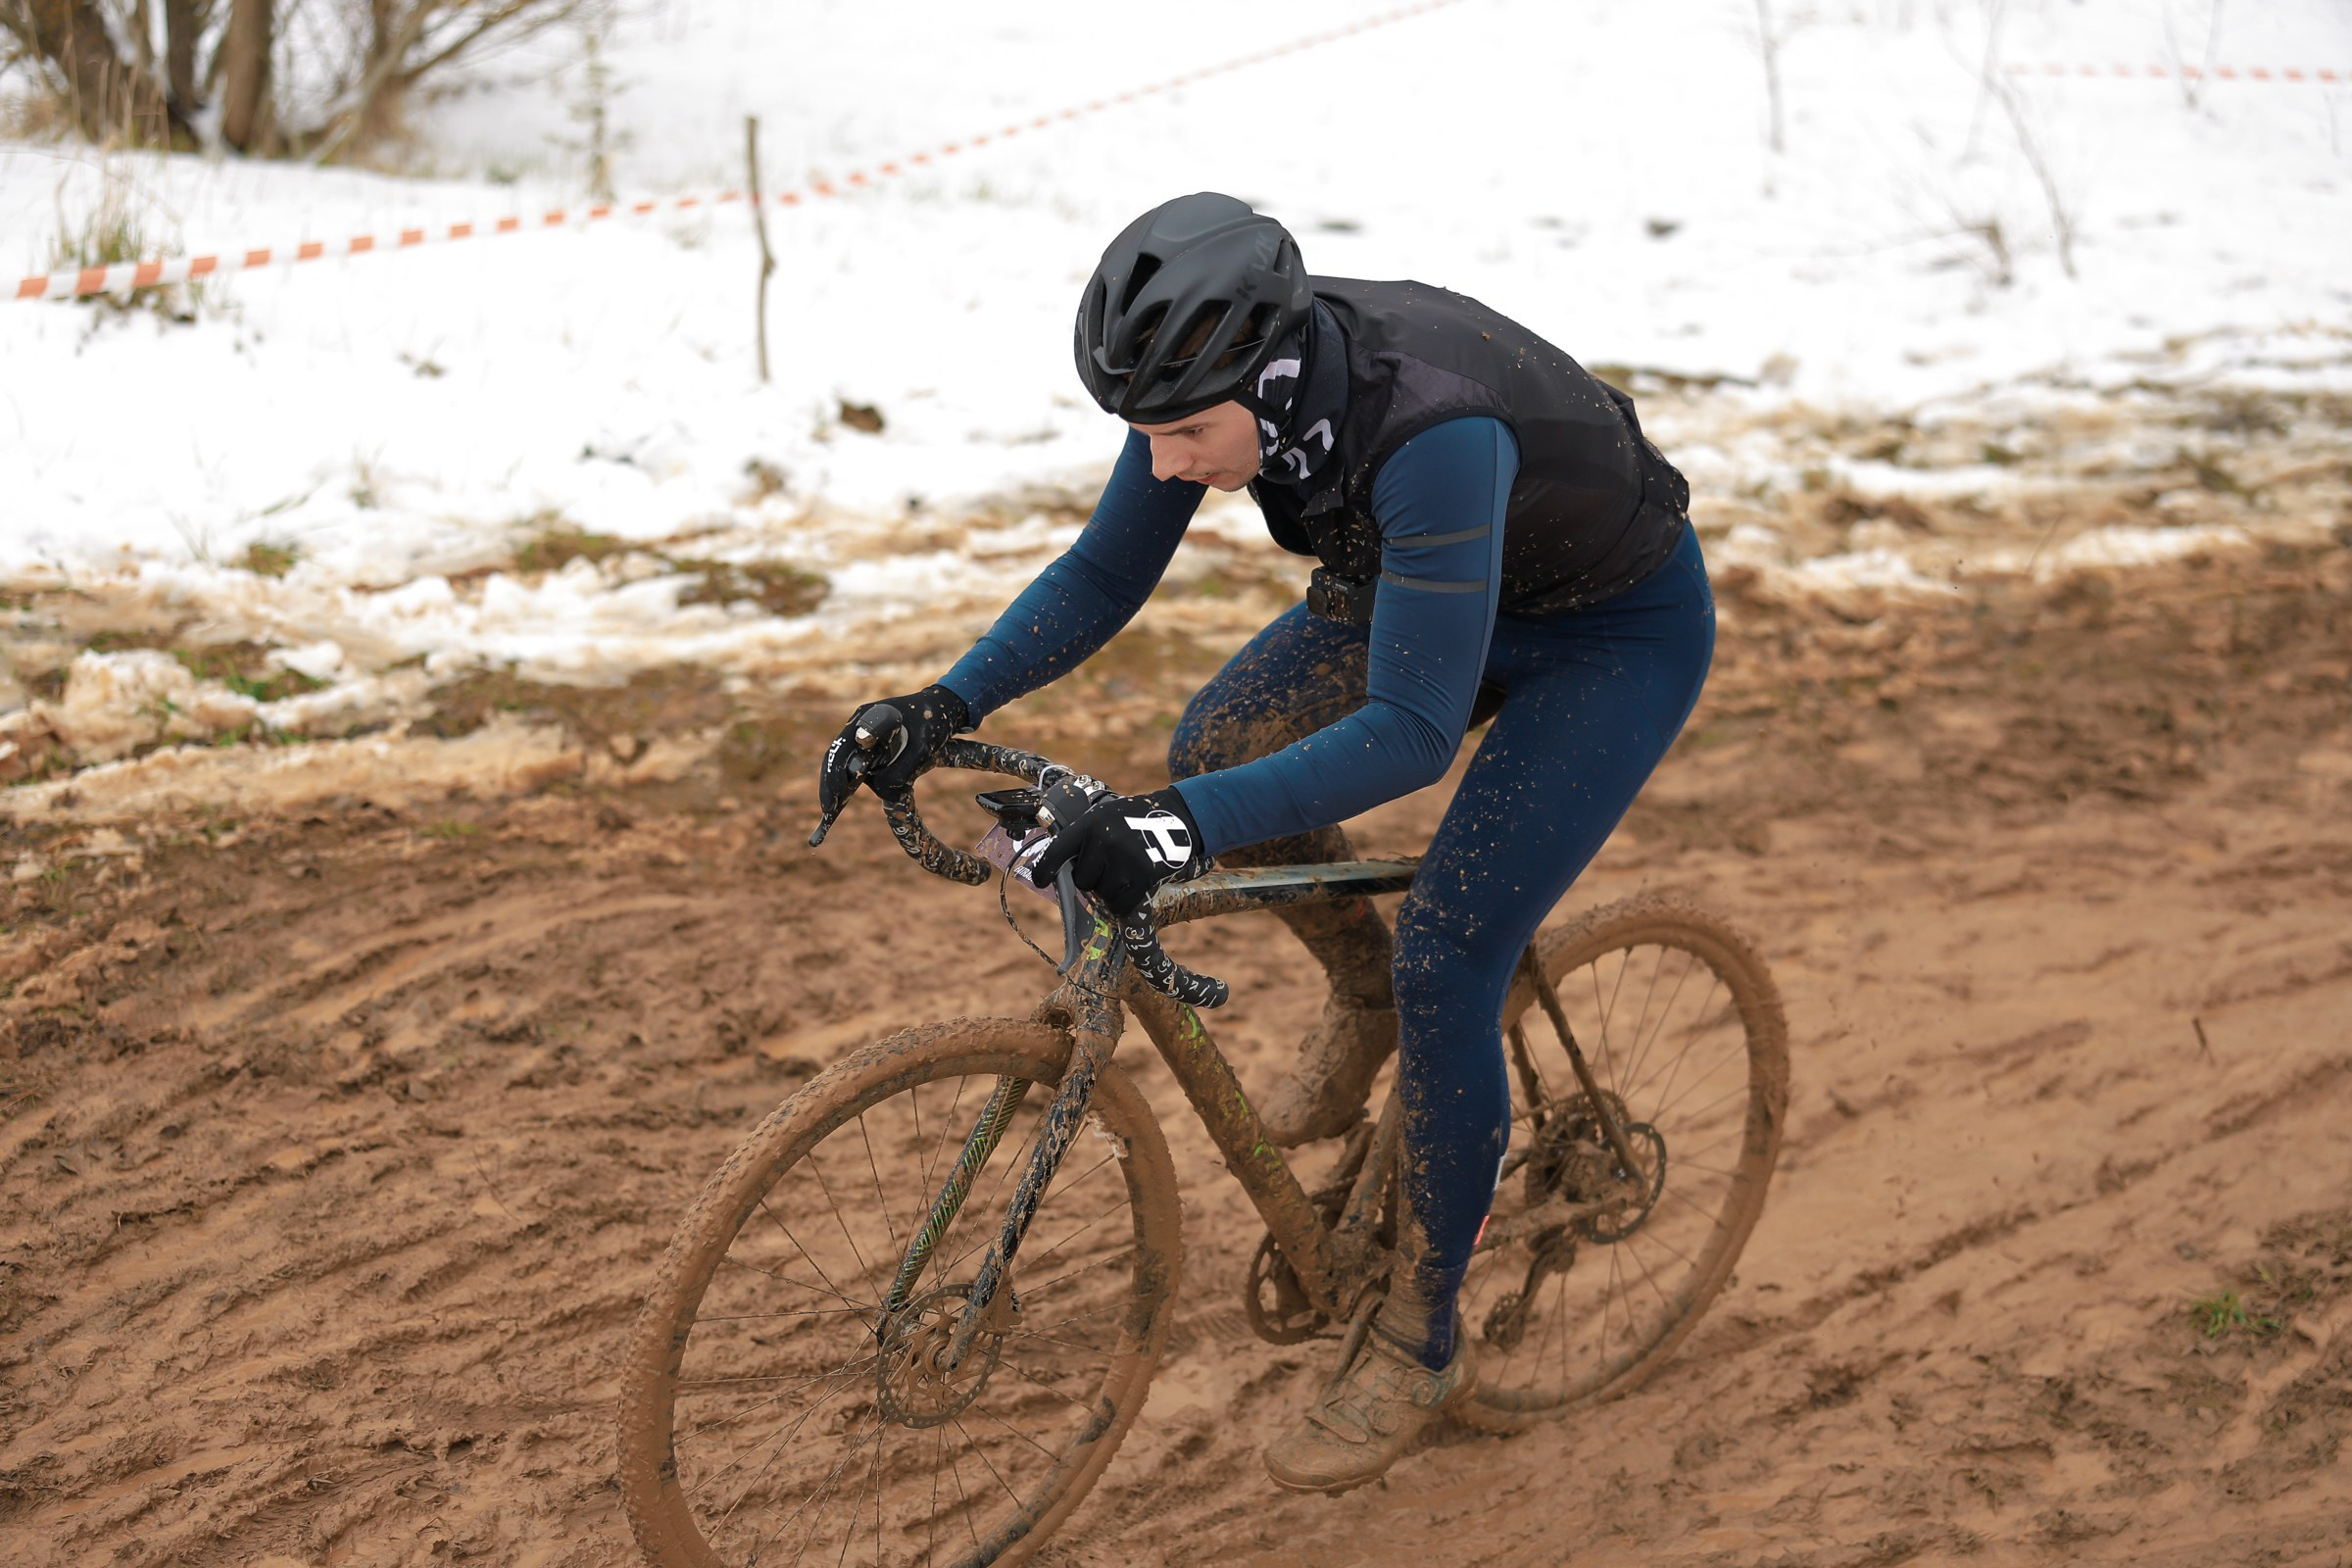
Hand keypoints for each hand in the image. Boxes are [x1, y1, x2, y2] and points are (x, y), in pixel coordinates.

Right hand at [816, 684, 970, 818]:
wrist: (944, 706)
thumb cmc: (933, 722)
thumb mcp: (921, 749)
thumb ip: (900, 771)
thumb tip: (881, 792)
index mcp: (867, 718)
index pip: (841, 749)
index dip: (835, 775)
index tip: (838, 797)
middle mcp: (860, 726)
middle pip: (836, 757)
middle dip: (831, 785)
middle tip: (829, 812)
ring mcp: (864, 735)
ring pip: (844, 763)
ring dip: (839, 785)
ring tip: (833, 811)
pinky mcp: (871, 746)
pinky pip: (857, 765)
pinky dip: (851, 782)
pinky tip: (845, 800)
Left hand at [1029, 786, 1206, 917]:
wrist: (1177, 817)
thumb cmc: (1134, 820)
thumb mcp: (1105, 817)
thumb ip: (1083, 839)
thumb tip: (1059, 871)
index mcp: (1089, 824)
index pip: (1057, 852)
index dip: (1045, 870)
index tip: (1041, 881)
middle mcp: (1103, 840)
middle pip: (1082, 880)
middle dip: (1093, 878)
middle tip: (1110, 866)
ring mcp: (1123, 858)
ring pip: (1102, 893)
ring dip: (1111, 889)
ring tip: (1126, 870)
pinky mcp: (1142, 875)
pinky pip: (1121, 903)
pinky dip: (1124, 902)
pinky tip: (1133, 887)